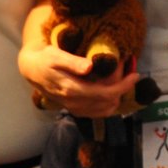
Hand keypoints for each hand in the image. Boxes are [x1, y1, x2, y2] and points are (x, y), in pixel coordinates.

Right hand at [18, 43, 139, 118]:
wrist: (31, 69)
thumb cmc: (45, 59)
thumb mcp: (56, 55)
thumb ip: (73, 62)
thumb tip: (90, 67)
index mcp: (72, 89)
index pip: (105, 93)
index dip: (123, 86)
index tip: (136, 75)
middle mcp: (74, 102)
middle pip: (107, 102)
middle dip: (121, 88)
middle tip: (128, 72)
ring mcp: (74, 108)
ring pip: (104, 110)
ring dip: (116, 97)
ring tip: (122, 81)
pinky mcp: (74, 109)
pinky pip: (96, 113)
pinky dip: (108, 104)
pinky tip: (112, 92)